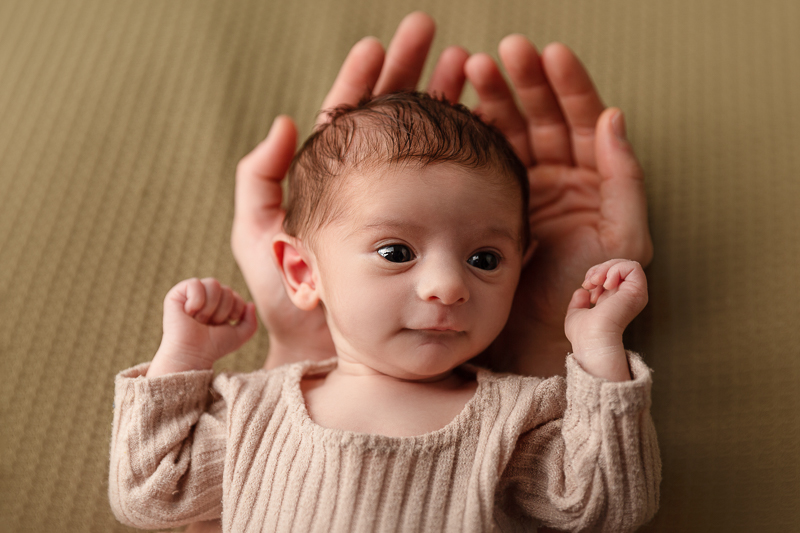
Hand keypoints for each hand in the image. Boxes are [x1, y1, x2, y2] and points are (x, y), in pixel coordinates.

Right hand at [148, 278, 257, 376]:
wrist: (192, 354)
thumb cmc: (213, 347)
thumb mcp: (239, 336)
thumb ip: (251, 322)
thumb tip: (250, 304)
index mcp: (219, 305)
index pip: (235, 295)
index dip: (234, 310)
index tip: (222, 325)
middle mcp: (205, 297)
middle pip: (226, 289)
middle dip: (221, 311)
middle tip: (208, 324)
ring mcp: (191, 294)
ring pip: (213, 284)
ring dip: (210, 307)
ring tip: (199, 320)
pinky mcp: (177, 294)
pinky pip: (195, 283)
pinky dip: (196, 300)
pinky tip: (189, 312)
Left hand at [231, 12, 469, 368]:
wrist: (330, 352)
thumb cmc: (289, 304)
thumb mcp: (257, 238)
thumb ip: (259, 180)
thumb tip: (284, 121)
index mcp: (338, 182)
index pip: (352, 118)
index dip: (364, 79)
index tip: (378, 42)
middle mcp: (380, 189)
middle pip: (397, 120)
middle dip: (412, 74)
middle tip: (431, 34)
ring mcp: (414, 207)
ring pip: (432, 143)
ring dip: (447, 101)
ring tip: (466, 64)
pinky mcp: (441, 231)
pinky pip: (459, 183)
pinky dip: (474, 149)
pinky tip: (486, 120)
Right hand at [465, 37, 652, 376]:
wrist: (539, 339)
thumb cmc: (586, 296)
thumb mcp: (623, 240)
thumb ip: (626, 182)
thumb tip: (615, 118)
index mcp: (597, 182)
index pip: (585, 120)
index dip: (569, 86)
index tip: (549, 55)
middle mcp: (562, 179)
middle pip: (545, 117)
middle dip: (525, 81)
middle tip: (502, 53)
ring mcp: (525, 189)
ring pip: (511, 131)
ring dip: (494, 97)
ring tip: (471, 68)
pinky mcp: (493, 203)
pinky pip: (485, 160)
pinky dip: (473, 133)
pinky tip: (458, 108)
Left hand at [564, 260, 647, 380]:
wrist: (591, 340)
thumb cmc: (582, 334)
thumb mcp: (576, 314)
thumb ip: (579, 303)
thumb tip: (582, 291)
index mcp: (615, 301)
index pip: (610, 274)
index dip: (595, 274)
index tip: (586, 287)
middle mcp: (627, 297)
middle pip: (618, 266)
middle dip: (600, 268)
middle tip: (590, 283)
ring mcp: (634, 294)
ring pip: (627, 264)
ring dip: (607, 267)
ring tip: (596, 282)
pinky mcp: (637, 292)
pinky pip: (633, 267)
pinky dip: (616, 268)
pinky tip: (606, 283)